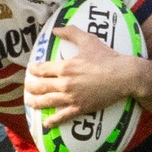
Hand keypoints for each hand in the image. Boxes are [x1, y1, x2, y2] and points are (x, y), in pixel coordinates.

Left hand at [24, 27, 143, 125]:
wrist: (124, 76)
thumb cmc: (107, 57)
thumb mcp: (89, 40)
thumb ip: (71, 33)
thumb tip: (55, 29)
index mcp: (65, 67)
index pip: (42, 69)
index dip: (33, 70)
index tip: (31, 70)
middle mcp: (65, 83)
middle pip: (40, 86)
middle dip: (31, 86)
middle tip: (27, 86)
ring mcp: (72, 97)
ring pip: (47, 101)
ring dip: (36, 102)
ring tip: (30, 102)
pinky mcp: (80, 108)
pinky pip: (63, 116)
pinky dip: (53, 120)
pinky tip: (46, 123)